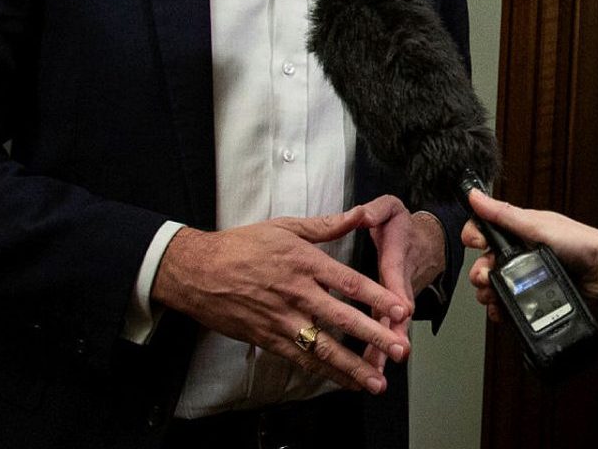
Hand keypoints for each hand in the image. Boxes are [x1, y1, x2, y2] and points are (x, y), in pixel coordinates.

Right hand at [152, 209, 411, 393]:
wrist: (195, 272)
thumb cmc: (241, 246)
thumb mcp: (285, 227)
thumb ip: (326, 225)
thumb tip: (360, 214)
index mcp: (304, 263)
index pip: (348, 283)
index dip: (377, 298)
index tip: (401, 310)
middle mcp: (296, 294)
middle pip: (342, 319)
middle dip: (374, 337)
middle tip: (401, 350)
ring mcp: (281, 320)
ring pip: (322, 347)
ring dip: (352, 366)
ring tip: (377, 382)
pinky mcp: (267, 338)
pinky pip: (301, 359)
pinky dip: (324, 372)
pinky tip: (345, 383)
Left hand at [348, 195, 444, 369]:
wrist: (421, 242)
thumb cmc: (400, 227)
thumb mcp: (390, 209)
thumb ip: (377, 210)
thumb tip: (363, 214)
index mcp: (396, 256)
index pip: (396, 275)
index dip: (398, 291)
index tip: (402, 308)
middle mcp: (399, 283)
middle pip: (398, 309)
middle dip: (397, 330)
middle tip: (396, 350)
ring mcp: (395, 300)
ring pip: (391, 326)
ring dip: (385, 347)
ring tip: (377, 369)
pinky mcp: (389, 311)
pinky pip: (383, 330)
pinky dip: (377, 349)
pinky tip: (367, 369)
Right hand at [461, 189, 597, 323]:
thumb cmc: (579, 243)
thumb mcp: (537, 226)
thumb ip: (504, 214)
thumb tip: (475, 195)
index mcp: (520, 231)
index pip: (486, 230)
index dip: (474, 237)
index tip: (475, 244)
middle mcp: (521, 252)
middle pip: (485, 262)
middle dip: (480, 272)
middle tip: (486, 277)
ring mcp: (527, 275)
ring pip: (493, 286)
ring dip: (488, 293)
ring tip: (495, 296)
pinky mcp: (533, 296)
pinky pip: (508, 304)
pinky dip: (500, 309)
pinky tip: (501, 311)